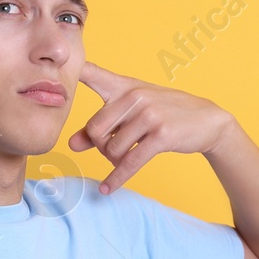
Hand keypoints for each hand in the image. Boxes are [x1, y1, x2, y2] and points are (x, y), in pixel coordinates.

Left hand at [67, 61, 234, 193]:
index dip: (71, 71)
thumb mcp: (132, 114)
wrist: (206, 120)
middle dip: (98, 146)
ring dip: (113, 161)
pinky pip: (130, 161)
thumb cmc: (164, 113)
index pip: (91, 73)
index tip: (51, 70)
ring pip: (112, 148)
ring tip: (122, 159)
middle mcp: (134, 96)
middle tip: (109, 150)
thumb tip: (71, 145)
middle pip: (95, 128)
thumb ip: (100, 127)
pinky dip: (117, 178)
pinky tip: (107, 189)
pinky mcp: (161, 135)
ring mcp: (149, 115)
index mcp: (124, 86)